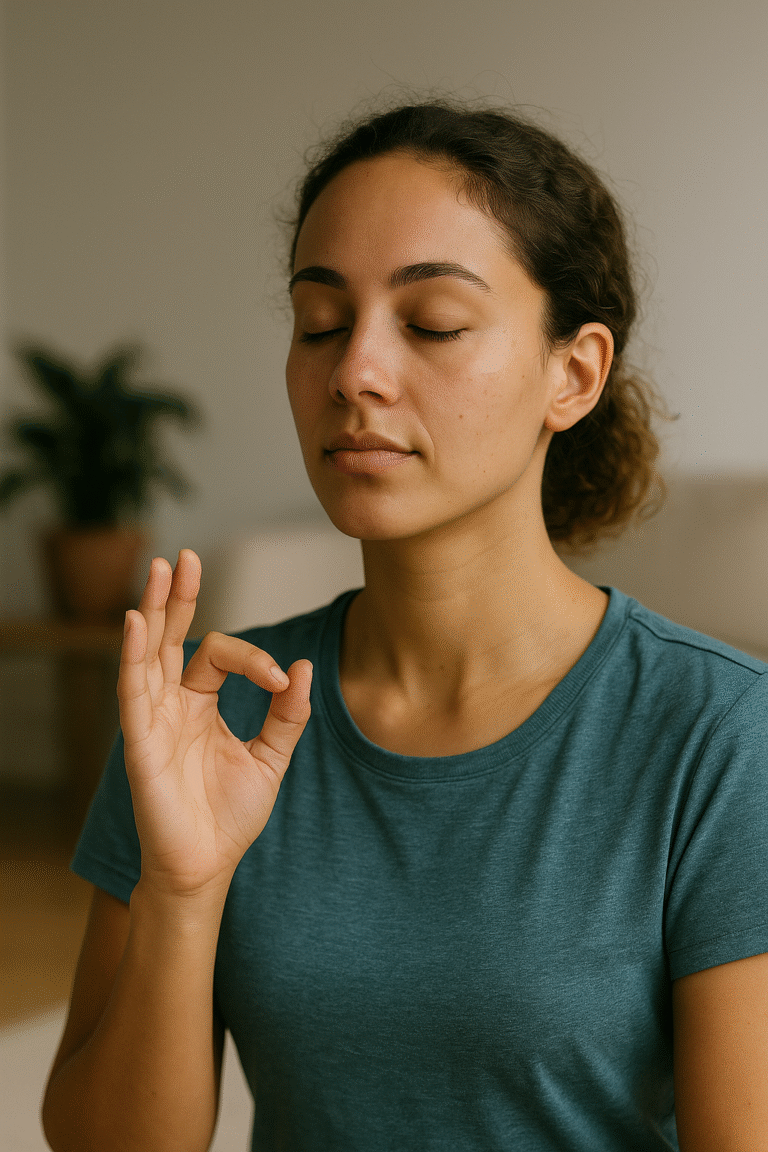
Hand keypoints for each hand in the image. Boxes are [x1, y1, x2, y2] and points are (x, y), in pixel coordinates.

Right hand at [117, 549, 312, 899]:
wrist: (207, 866)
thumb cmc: (230, 816)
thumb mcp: (271, 758)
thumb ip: (287, 714)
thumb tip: (302, 667)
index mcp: (200, 704)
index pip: (218, 655)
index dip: (252, 658)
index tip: (279, 679)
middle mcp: (172, 704)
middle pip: (170, 638)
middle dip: (176, 597)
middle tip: (182, 557)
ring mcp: (152, 720)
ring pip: (147, 654)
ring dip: (152, 610)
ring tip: (159, 569)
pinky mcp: (139, 742)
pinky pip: (133, 691)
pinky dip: (133, 656)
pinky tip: (137, 623)